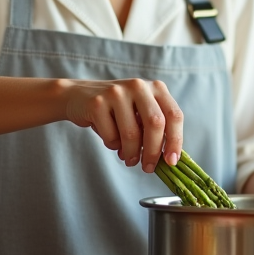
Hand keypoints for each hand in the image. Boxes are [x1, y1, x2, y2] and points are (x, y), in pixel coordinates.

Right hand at [61, 78, 182, 172]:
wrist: (78, 97)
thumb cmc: (117, 110)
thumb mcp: (140, 112)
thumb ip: (156, 128)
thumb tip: (169, 158)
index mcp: (156, 88)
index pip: (174, 115)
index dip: (175, 141)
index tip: (171, 161)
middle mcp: (139, 86)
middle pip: (155, 124)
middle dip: (153, 151)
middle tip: (148, 168)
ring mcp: (117, 93)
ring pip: (132, 133)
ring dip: (132, 154)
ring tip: (130, 159)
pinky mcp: (98, 103)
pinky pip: (111, 136)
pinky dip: (113, 146)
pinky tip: (112, 141)